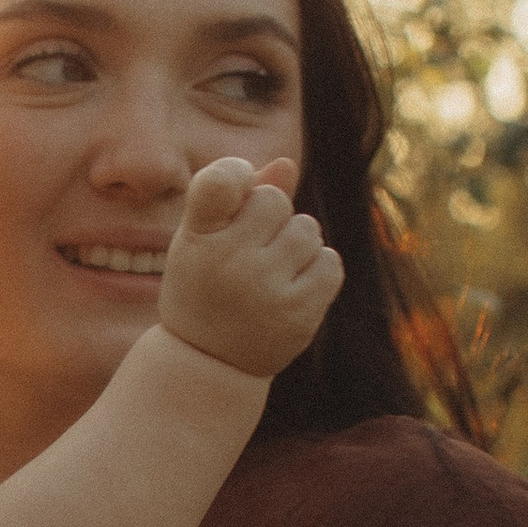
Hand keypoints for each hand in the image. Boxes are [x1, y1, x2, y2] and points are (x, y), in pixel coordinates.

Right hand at [151, 155, 343, 383]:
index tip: (237, 191)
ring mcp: (265, 290)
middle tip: (252, 251)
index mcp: (197, 239)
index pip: (222, 181)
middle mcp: (228, 263)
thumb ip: (242, 197)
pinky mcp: (298, 314)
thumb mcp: (207, 239)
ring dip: (297, 245)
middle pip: (276, 201)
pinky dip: (318, 269)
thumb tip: (288, 165)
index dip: (238, 175)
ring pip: (307, 230)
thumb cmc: (205, 286)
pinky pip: (330, 263)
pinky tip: (295, 286)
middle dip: (272, 218)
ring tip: (272, 273)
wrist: (208, 361)